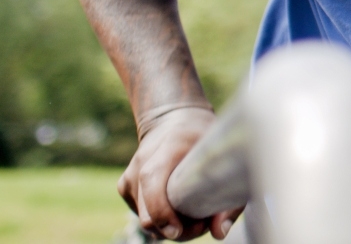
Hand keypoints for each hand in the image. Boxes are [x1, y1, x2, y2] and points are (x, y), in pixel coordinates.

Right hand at [118, 107, 242, 239]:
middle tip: (203, 223)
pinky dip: (162, 219)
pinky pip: (144, 215)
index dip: (165, 214)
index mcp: (167, 148)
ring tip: (195, 214)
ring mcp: (129, 176)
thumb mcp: (224, 158)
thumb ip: (227, 197)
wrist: (172, 118)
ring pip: (146, 220)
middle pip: (149, 216)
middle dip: (177, 230)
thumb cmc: (204, 137)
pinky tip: (179, 206)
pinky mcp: (124, 187)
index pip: (153, 182)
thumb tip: (219, 233)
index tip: (184, 228)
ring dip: (171, 226)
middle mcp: (141, 164)